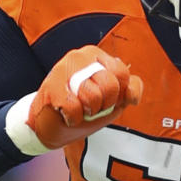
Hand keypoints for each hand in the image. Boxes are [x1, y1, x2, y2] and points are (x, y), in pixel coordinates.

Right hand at [27, 47, 142, 149]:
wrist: (49, 124)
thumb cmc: (81, 109)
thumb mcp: (112, 100)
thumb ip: (128, 91)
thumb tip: (130, 94)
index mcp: (98, 57)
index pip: (122, 73)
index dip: (118, 95)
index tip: (106, 100)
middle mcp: (81, 57)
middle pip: (110, 85)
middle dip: (104, 105)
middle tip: (91, 107)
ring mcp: (64, 69)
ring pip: (93, 96)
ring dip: (88, 112)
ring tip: (79, 109)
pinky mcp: (51, 86)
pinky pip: (74, 107)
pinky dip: (74, 118)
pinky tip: (67, 114)